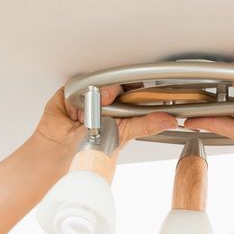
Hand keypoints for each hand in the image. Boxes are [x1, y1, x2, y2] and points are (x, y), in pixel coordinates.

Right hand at [33, 85, 176, 157]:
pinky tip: (77, 111)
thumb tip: (169, 122)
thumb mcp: (124, 134)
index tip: (137, 90)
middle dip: (114, 90)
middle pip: (117, 81)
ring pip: (98, 80)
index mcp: (124, 107)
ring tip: (92, 114)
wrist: (64, 152)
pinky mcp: (72, 91)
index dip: (136, 87)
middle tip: (109, 103)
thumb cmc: (92, 148)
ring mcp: (90, 94)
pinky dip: (78, 96)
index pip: (135, 88)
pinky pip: (77, 83)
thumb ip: (146, 124)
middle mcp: (108, 99)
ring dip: (95, 95)